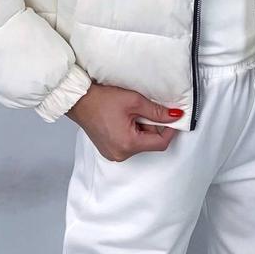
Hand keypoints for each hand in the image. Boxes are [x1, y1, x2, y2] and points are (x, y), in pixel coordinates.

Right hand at [65, 83, 182, 161]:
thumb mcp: (134, 101)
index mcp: (128, 144)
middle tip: (145, 109)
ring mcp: (113, 154)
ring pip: (139, 143)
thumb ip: (157, 111)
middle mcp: (121, 154)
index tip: (172, 117)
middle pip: (149, 143)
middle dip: (152, 126)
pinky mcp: (109, 150)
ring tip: (131, 112)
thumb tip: (175, 116)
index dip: (170, 130)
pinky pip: (128, 143)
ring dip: (142, 128)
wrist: (80, 100)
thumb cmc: (103, 99)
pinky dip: (132, 132)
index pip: (160, 143)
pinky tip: (124, 118)